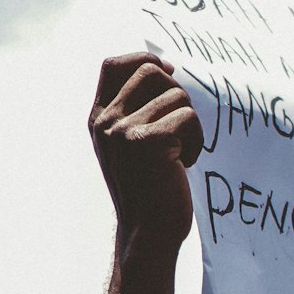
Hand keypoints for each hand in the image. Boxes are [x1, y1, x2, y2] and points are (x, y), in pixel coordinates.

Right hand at [89, 53, 203, 252]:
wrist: (147, 235)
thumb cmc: (147, 192)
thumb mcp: (128, 148)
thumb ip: (133, 111)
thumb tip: (164, 68)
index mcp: (98, 120)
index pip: (113, 65)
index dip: (144, 58)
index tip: (169, 72)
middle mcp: (106, 122)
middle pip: (150, 71)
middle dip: (176, 92)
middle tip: (180, 125)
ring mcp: (124, 131)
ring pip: (176, 95)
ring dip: (189, 124)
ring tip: (179, 153)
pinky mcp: (149, 142)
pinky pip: (188, 117)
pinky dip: (195, 140)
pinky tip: (183, 163)